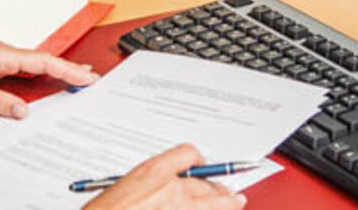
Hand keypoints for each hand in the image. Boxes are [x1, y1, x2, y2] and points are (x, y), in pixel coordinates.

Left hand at [0, 38, 98, 118]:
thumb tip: (23, 111)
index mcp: (1, 54)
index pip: (42, 62)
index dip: (67, 70)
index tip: (86, 77)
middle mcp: (3, 52)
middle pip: (44, 60)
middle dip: (69, 68)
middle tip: (93, 77)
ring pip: (35, 62)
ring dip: (56, 69)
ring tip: (77, 77)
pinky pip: (24, 66)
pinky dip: (41, 71)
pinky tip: (46, 77)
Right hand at [83, 144, 246, 209]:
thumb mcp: (121, 188)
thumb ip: (147, 184)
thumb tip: (163, 188)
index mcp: (153, 172)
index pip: (187, 153)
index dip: (197, 159)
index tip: (201, 163)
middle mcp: (171, 189)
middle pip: (208, 182)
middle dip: (219, 187)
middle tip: (230, 192)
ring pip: (217, 202)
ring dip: (228, 203)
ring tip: (236, 202)